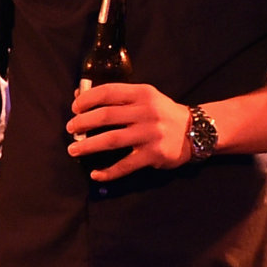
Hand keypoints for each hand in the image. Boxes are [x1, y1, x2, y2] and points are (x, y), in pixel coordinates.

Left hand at [67, 82, 191, 179]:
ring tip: (74, 150)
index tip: (74, 109)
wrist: (195, 132)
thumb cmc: (162, 113)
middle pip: (106, 116)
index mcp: (142, 93)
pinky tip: (96, 174)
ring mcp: (151, 134)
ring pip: (112, 140)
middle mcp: (147, 112)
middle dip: (83, 123)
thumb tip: (79, 98)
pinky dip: (108, 172)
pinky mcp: (154, 154)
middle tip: (70, 129)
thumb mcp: (145, 98)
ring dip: (88, 146)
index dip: (87, 100)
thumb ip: (117, 98)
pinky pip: (125, 165)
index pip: (108, 92)